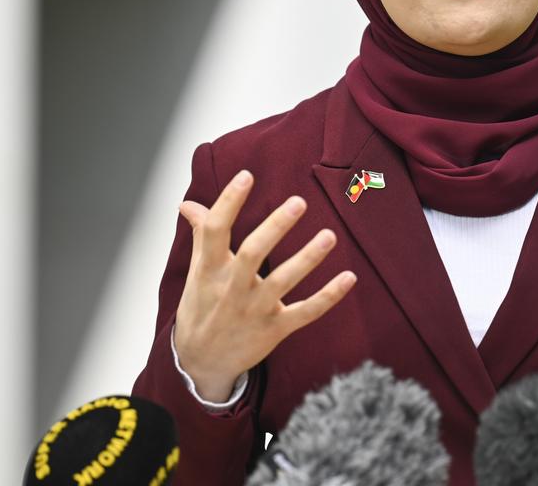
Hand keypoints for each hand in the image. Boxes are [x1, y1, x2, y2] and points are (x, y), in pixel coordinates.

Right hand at [174, 170, 356, 401]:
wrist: (202, 362)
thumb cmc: (202, 307)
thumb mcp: (197, 271)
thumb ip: (201, 235)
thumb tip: (189, 204)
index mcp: (210, 269)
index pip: (216, 231)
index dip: (229, 202)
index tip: (247, 175)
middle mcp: (232, 288)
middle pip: (253, 254)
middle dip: (275, 227)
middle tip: (299, 201)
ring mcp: (254, 310)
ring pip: (283, 282)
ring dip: (308, 258)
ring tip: (329, 235)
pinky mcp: (275, 329)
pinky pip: (306, 312)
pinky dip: (329, 296)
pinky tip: (349, 277)